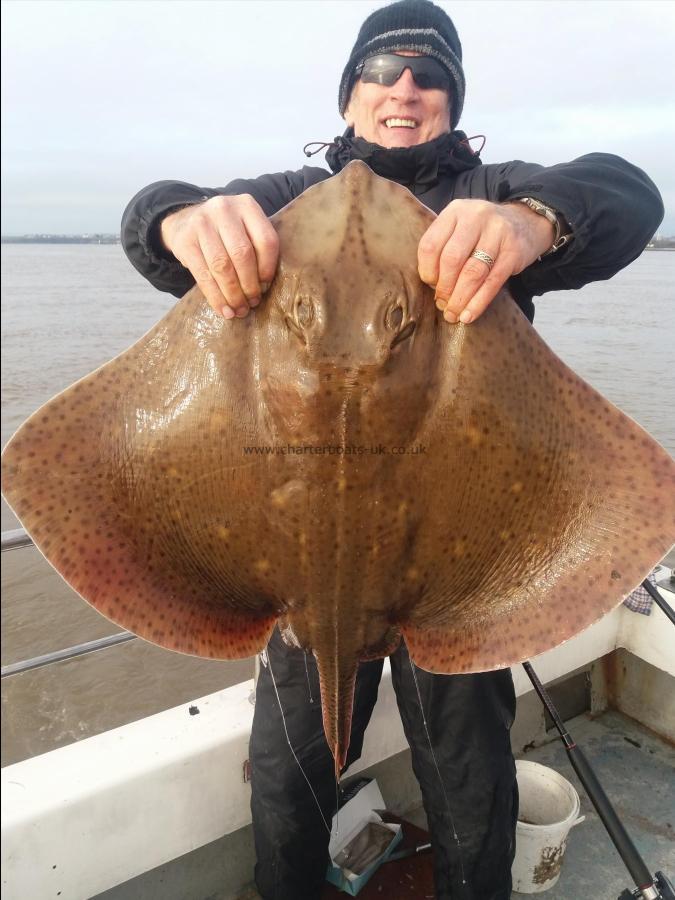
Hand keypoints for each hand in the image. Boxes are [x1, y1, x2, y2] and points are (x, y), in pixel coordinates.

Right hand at [160, 194, 278, 318]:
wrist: (185, 220)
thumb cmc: (224, 232)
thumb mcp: (244, 228)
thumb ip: (257, 247)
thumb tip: (264, 288)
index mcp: (246, 205)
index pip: (266, 240)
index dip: (268, 268)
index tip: (266, 287)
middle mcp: (224, 209)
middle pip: (242, 254)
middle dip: (249, 285)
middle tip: (252, 303)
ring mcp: (202, 223)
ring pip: (222, 266)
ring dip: (233, 294)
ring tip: (239, 310)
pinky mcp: (185, 240)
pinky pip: (203, 275)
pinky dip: (215, 297)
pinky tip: (223, 309)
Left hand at [417, 199, 554, 323]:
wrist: (526, 222)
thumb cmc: (482, 232)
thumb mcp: (460, 228)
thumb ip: (443, 248)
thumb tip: (432, 288)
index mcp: (455, 211)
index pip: (431, 245)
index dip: (427, 271)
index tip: (430, 286)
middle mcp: (475, 217)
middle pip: (452, 259)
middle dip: (444, 288)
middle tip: (442, 304)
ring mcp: (497, 232)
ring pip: (473, 272)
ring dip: (460, 299)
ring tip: (453, 314)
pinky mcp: (514, 250)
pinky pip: (492, 282)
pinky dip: (478, 303)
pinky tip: (469, 315)